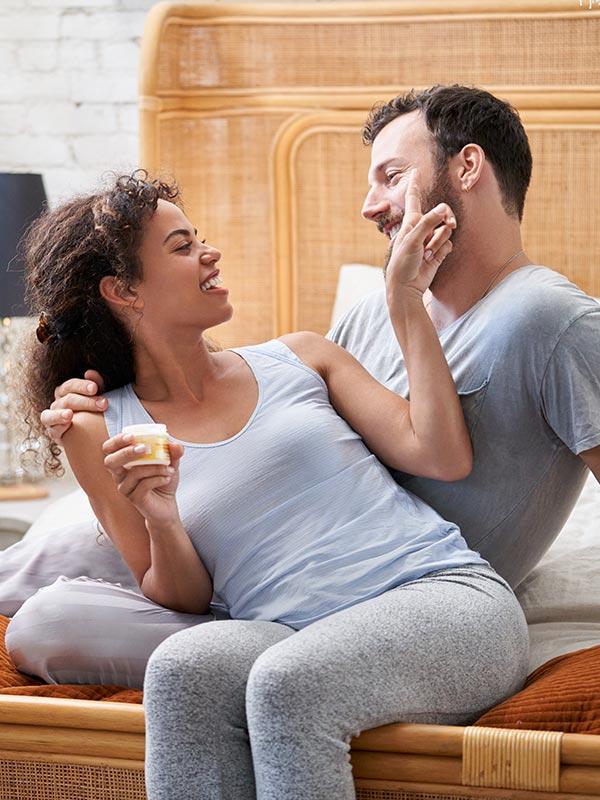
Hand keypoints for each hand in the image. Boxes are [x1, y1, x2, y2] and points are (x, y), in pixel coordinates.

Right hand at [41, 370, 106, 441]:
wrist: (87, 433)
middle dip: (86, 402)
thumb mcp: (96, 397)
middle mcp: (57, 403)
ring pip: (51, 414)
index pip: (71, 385)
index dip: (82, 385)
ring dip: (60, 415)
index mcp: (65, 392)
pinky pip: (52, 429)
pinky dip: (59, 426)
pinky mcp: (53, 432)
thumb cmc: (92, 411)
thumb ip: (96, 385)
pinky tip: (68, 424)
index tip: (95, 388)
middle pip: (67, 400)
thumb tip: (89, 372)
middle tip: (103, 404)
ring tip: (70, 414)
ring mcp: (52, 418)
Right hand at [102, 433, 184, 526]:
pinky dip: (158, 479)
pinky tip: (167, 478)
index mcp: (124, 461)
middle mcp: (120, 474)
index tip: (132, 436)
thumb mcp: (172, 462)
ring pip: (133, 473)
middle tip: (145, 449)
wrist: (168, 505)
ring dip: (155, 467)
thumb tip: (174, 444)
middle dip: (127, 452)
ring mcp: (125, 487)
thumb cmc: (163, 480)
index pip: (109, 448)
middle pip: (110, 461)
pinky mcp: (134, 498)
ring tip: (169, 469)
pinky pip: (144, 485)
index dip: (116, 441)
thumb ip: (174, 451)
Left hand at [385, 170, 455, 296]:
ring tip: (427, 253)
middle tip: (450, 223)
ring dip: (439, 241)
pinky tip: (432, 259)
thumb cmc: (402, 263)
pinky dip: (443, 250)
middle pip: (442, 213)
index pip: (414, 198)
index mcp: (410, 221)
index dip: (415, 184)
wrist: (406, 287)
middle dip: (447, 218)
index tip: (416, 171)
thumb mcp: (412, 240)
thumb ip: (428, 222)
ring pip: (446, 230)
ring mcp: (430, 240)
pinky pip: (449, 243)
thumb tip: (443, 209)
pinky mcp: (438, 251)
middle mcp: (421, 228)